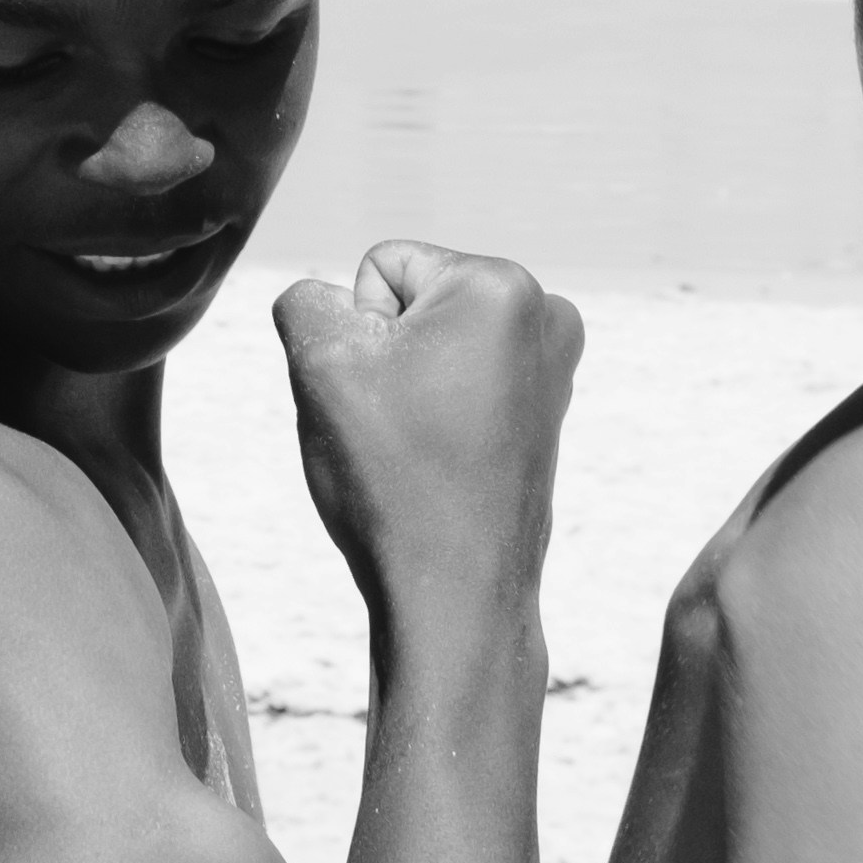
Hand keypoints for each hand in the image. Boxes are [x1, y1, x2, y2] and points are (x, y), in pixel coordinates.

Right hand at [278, 239, 583, 610]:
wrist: (455, 596)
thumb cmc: (393, 480)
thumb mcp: (321, 364)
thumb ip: (307, 299)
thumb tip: (331, 304)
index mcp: (501, 286)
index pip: (380, 266)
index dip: (357, 330)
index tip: (381, 396)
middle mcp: (547, 314)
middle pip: (413, 303)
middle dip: (387, 357)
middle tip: (397, 429)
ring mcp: (554, 367)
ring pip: (433, 348)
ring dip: (410, 389)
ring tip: (420, 451)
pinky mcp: (547, 412)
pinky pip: (461, 386)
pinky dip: (440, 416)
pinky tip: (440, 466)